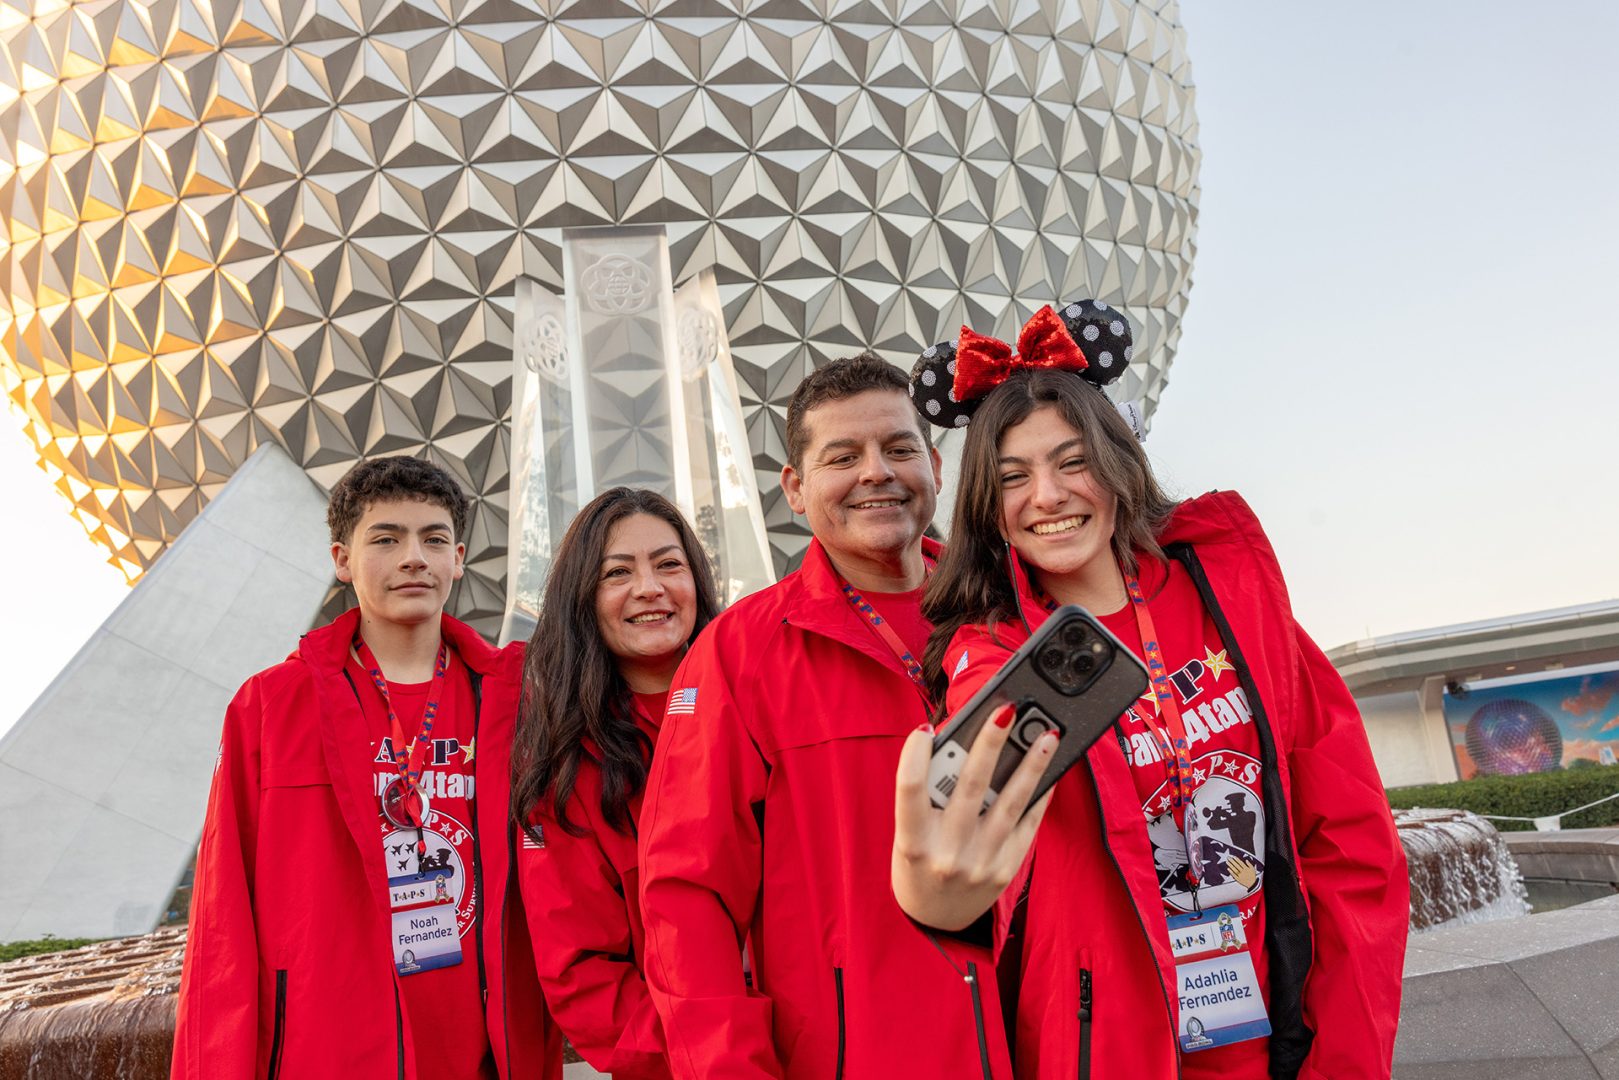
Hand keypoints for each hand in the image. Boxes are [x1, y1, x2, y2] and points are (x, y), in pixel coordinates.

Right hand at [891, 704, 1057, 931]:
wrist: (935, 918)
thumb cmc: (919, 862)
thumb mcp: (907, 833)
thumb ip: (926, 796)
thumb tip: (954, 743)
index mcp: (912, 842)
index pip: (909, 789)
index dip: (914, 755)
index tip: (924, 729)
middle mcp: (947, 854)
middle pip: (969, 787)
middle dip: (990, 743)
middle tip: (1007, 710)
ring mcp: (981, 863)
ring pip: (1010, 803)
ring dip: (1031, 765)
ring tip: (1047, 735)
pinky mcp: (1006, 869)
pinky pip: (1027, 824)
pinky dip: (1039, 794)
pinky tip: (1048, 770)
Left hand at [1226, 855, 1257, 890]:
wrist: (1252, 884)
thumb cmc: (1252, 876)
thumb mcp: (1253, 869)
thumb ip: (1249, 864)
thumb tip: (1246, 860)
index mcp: (1246, 869)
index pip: (1241, 863)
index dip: (1237, 860)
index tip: (1233, 857)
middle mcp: (1243, 871)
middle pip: (1237, 865)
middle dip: (1232, 861)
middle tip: (1228, 858)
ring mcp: (1240, 875)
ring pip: (1234, 869)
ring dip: (1230, 865)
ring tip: (1227, 862)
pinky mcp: (1238, 879)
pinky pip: (1234, 875)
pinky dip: (1231, 872)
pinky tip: (1228, 869)